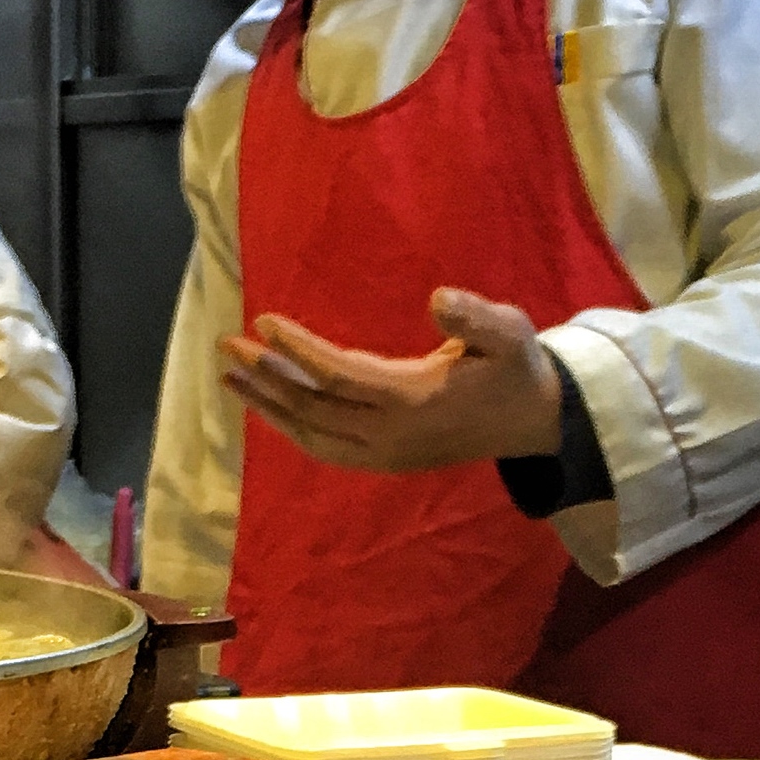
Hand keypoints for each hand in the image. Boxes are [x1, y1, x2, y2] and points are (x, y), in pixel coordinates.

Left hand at [218, 290, 567, 473]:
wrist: (530, 421)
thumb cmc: (514, 367)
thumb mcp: (510, 334)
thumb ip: (478, 319)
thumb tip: (439, 299)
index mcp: (413, 402)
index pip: (339, 377)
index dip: (299, 351)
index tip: (264, 322)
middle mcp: (390, 436)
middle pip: (314, 407)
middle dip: (269, 376)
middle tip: (228, 344)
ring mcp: (383, 454)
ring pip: (311, 433)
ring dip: (268, 405)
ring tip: (231, 377)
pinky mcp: (381, 460)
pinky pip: (324, 447)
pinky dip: (290, 427)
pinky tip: (267, 403)